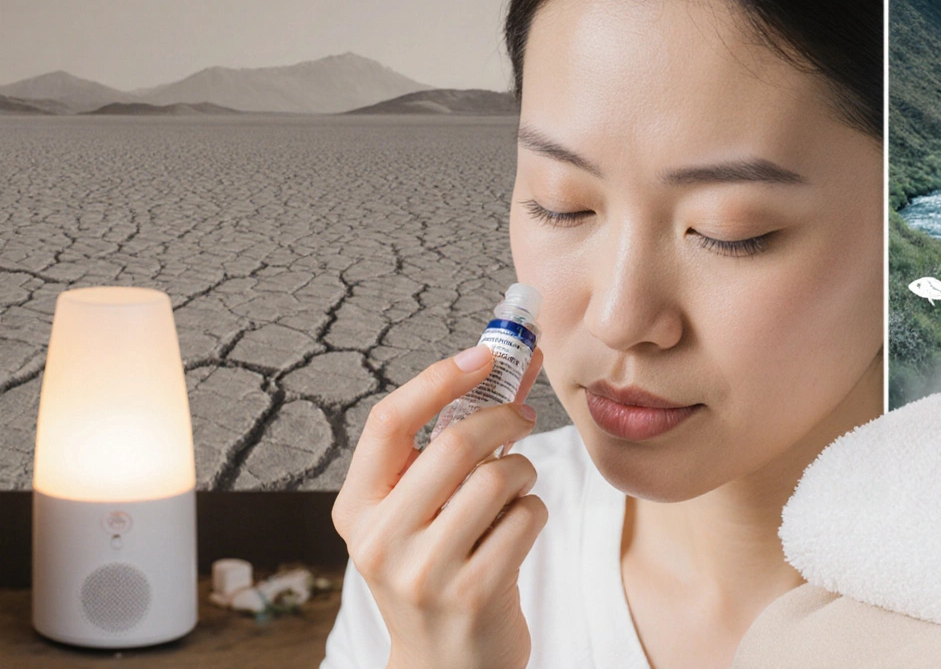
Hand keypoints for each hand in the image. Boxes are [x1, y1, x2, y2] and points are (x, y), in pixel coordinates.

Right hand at [331, 344, 546, 668]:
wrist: (444, 665)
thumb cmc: (435, 570)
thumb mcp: (416, 514)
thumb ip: (444, 447)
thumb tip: (504, 362)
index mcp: (356, 509)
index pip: (387, 422)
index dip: (439, 378)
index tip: (484, 353)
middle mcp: (380, 540)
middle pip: (455, 442)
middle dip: (504, 415)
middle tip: (523, 414)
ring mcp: (424, 571)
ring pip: (498, 477)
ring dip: (522, 471)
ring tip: (516, 488)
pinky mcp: (473, 593)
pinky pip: (526, 517)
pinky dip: (534, 512)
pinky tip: (518, 530)